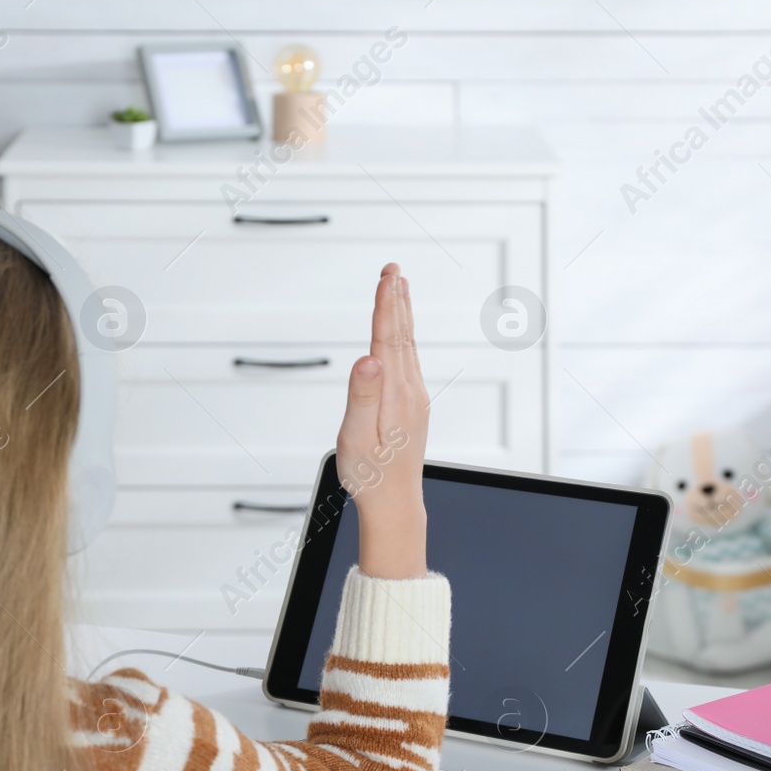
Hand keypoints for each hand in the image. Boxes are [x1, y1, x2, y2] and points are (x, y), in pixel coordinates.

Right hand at [335, 264, 428, 579]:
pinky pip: (408, 359)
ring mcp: (414, 397)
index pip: (388, 340)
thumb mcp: (356, 439)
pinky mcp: (412, 405)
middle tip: (392, 268)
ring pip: (407, 345)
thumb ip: (362, 397)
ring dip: (402, 313)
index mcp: (394, 396)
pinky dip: (403, 335)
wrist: (394, 502)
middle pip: (401, 336)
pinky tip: (401, 330)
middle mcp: (410, 392)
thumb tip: (368, 360)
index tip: (386, 277)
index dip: (386, 306)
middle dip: (395, 299)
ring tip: (398, 286)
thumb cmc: (370, 475)